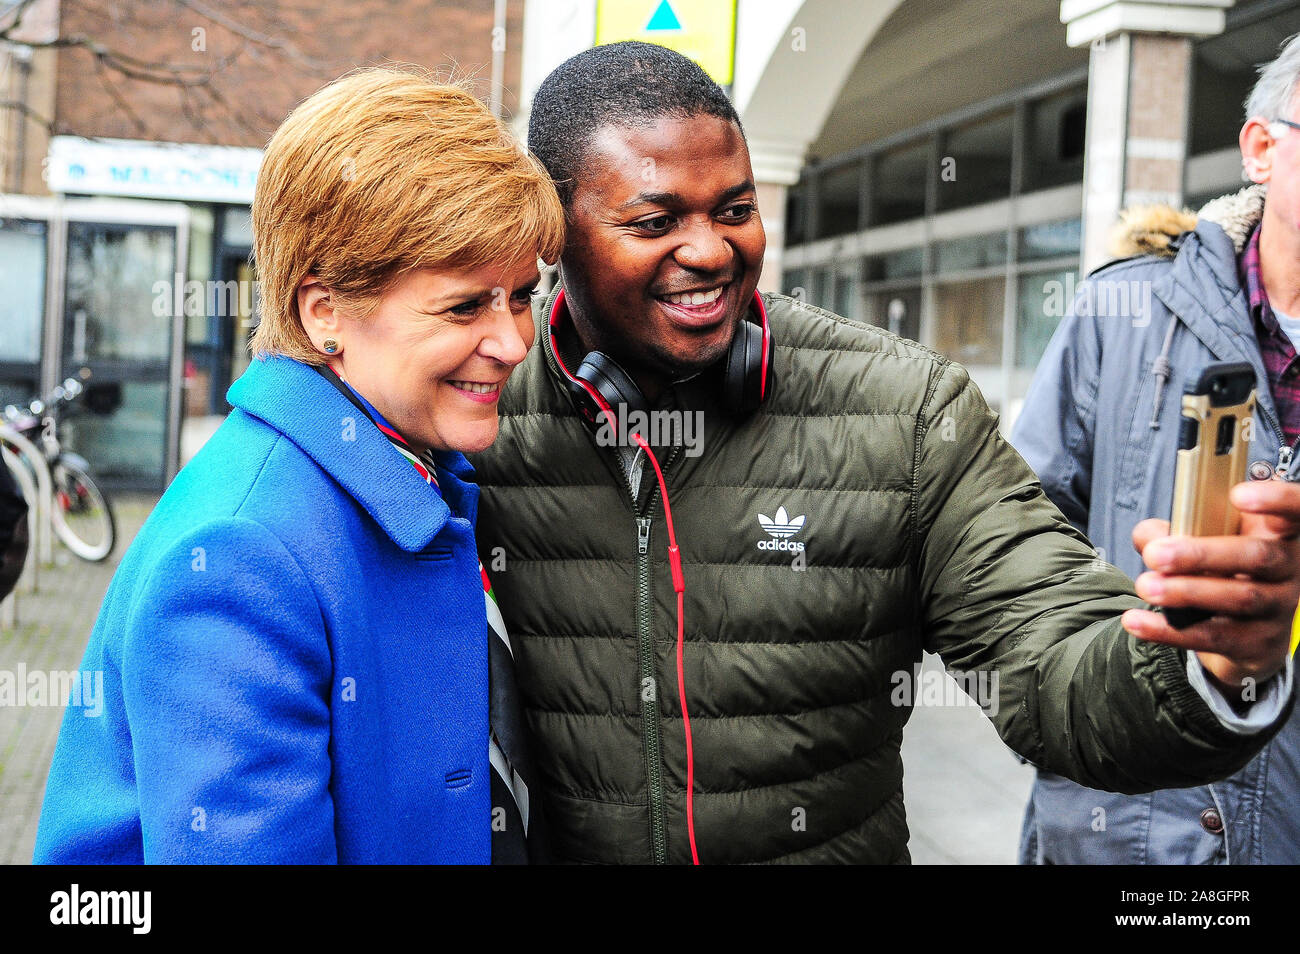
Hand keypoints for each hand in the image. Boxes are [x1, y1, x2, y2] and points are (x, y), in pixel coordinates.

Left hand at [1120, 480, 1299, 700]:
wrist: (1245, 631)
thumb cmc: (1225, 570)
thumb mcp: (1207, 540)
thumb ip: (1178, 529)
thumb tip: (1149, 537)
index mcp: (1278, 534)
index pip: (1294, 512)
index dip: (1277, 499)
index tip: (1238, 495)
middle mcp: (1287, 570)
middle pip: (1257, 556)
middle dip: (1202, 554)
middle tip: (1155, 555)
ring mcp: (1276, 609)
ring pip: (1238, 598)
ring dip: (1185, 592)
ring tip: (1144, 585)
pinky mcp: (1256, 644)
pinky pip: (1213, 636)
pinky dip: (1169, 630)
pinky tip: (1135, 620)